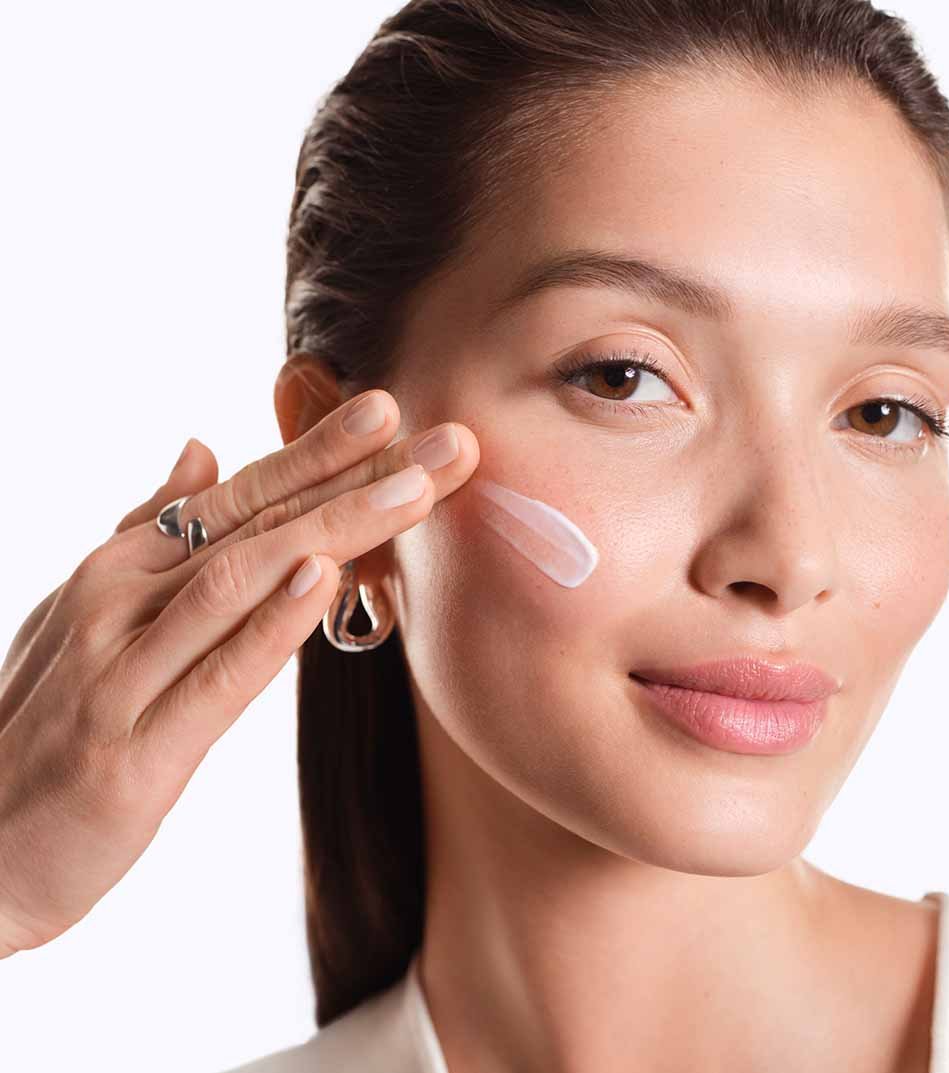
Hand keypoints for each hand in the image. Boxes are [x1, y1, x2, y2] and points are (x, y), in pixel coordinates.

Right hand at [0, 390, 477, 955]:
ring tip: (415, 490)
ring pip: (241, 578)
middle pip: (257, 521)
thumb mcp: (91, 610)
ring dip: (335, 527)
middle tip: (446, 438)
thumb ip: (150, 529)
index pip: (238, 495)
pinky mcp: (135, 750)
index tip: (388, 410)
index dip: (316, 451)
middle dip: (357, 474)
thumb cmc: (48, 724)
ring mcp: (123, 670)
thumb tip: (202, 448)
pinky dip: (271, 624)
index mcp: (122, 567)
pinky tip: (325, 578)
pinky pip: (216, 677)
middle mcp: (121, 599)